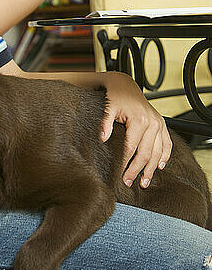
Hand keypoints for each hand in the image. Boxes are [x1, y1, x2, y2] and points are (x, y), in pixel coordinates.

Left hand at [101, 71, 172, 188]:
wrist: (126, 86)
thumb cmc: (116, 97)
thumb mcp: (108, 108)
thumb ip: (105, 123)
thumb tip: (102, 138)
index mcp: (139, 120)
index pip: (132, 148)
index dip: (125, 164)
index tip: (120, 175)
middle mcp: (152, 123)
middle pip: (146, 153)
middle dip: (138, 170)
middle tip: (129, 183)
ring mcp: (159, 124)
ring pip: (158, 152)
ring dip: (152, 168)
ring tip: (144, 182)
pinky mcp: (162, 124)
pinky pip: (167, 143)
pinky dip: (165, 156)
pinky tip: (160, 166)